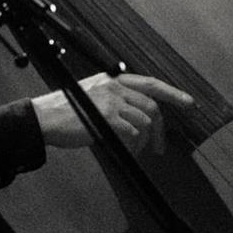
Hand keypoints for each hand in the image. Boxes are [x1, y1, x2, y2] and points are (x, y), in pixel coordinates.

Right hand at [33, 73, 194, 153]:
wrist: (43, 119)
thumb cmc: (65, 113)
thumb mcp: (93, 98)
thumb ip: (116, 102)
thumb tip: (140, 120)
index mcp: (113, 81)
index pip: (150, 83)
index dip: (173, 93)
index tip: (189, 104)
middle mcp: (114, 87)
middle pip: (152, 107)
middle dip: (161, 130)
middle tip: (160, 148)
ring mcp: (111, 101)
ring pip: (145, 122)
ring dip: (145, 141)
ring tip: (135, 151)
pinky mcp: (107, 117)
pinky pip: (133, 132)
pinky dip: (134, 145)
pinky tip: (127, 150)